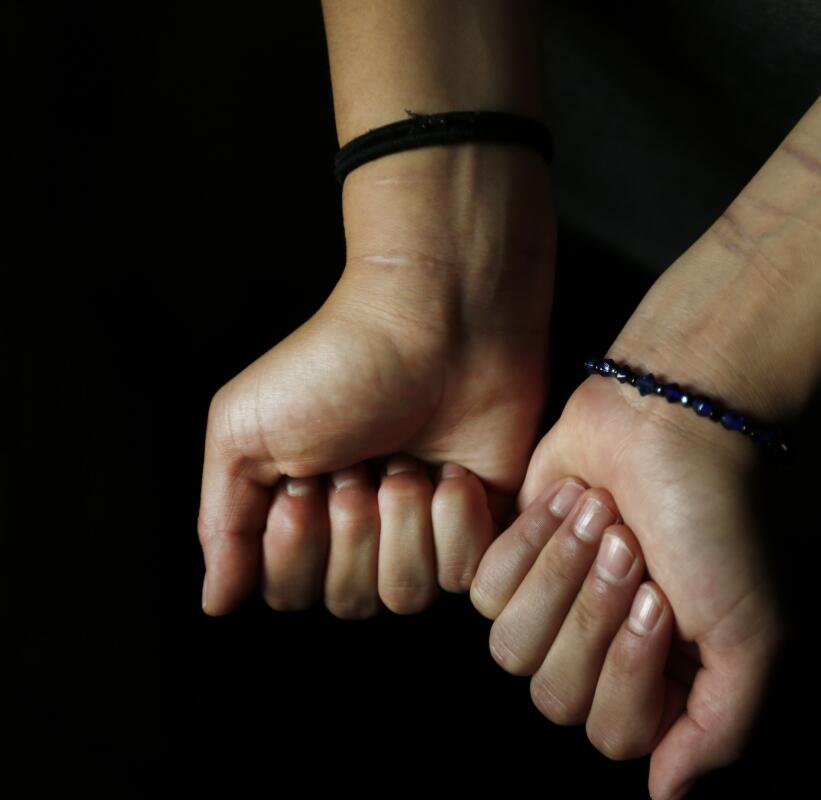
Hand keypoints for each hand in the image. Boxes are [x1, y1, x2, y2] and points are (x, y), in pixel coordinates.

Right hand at [198, 146, 554, 617]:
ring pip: (407, 595)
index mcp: (304, 513)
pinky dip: (455, 520)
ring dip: (403, 523)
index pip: (288, 592)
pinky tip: (453, 471)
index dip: (293, 546)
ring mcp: (428, 531)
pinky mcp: (485, 525)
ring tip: (407, 462)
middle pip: (349, 602)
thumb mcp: (244, 430)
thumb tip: (212, 602)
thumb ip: (223, 522)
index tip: (302, 480)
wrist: (436, 323)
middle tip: (358, 465)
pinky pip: (466, 575)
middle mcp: (366, 533)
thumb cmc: (335, 364)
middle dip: (351, 530)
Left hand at [470, 369, 784, 799]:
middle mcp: (604, 653)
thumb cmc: (718, 521)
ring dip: (563, 572)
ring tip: (607, 519)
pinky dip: (532, 540)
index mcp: (662, 679)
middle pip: (556, 697)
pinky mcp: (511, 561)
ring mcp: (554, 609)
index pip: (616, 735)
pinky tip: (574, 500)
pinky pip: (486, 594)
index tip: (666, 598)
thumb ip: (719, 730)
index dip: (630, 670)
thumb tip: (667, 795)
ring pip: (514, 652)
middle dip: (594, 613)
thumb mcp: (753, 635)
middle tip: (633, 549)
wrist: (670, 419)